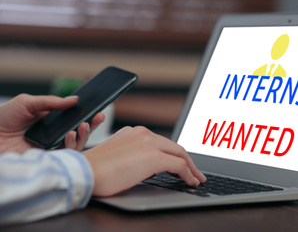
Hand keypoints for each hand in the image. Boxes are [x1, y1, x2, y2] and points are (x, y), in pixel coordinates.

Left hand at [0, 94, 104, 152]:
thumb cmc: (3, 119)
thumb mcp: (27, 103)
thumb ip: (51, 102)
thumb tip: (75, 99)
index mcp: (50, 122)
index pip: (74, 119)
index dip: (87, 116)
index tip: (98, 110)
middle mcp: (53, 136)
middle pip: (79, 132)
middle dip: (91, 125)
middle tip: (98, 117)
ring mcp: (50, 148)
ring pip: (76, 145)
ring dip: (83, 135)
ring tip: (82, 126)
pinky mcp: (46, 160)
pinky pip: (65, 155)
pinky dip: (71, 145)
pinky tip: (70, 134)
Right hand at [83, 126, 206, 196]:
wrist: (84, 172)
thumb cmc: (96, 170)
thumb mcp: (118, 157)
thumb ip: (136, 156)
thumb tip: (153, 168)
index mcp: (134, 132)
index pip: (162, 143)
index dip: (175, 155)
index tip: (182, 165)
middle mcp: (143, 133)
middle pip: (174, 147)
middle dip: (188, 161)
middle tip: (196, 173)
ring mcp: (149, 143)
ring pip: (180, 154)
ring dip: (191, 168)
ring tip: (196, 179)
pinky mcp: (153, 156)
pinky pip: (178, 165)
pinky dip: (188, 174)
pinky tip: (191, 182)